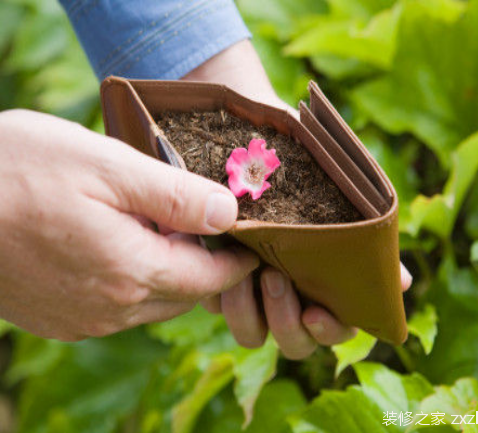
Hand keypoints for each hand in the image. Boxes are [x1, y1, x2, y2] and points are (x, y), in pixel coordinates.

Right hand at [0, 110, 257, 340]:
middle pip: (185, 293)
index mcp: (133, 271)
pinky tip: (123, 245)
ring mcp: (82, 319)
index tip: (252, 239)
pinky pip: (118, 305)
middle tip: (210, 226)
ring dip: (170, 271)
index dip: (237, 259)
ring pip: (153, 301)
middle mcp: (112, 308)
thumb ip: (175, 196)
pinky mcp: (59, 318)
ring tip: (167, 230)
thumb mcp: (107, 166)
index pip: (211, 278)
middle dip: (205, 264)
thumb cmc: (17, 171)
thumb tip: (230, 214)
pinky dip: (135, 279)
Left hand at [184, 40, 412, 358]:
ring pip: (253, 334)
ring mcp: (252, 289)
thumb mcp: (342, 196)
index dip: (330, 329)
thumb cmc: (308, 167)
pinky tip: (220, 256)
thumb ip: (369, 242)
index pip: (337, 327)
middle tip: (276, 278)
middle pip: (295, 342)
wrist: (257, 137)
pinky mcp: (217, 277)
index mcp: (325, 282)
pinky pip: (216, 306)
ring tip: (248, 267)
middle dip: (286, 321)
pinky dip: (218, 290)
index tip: (315, 312)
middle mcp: (291, 294)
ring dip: (249, 312)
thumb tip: (405, 284)